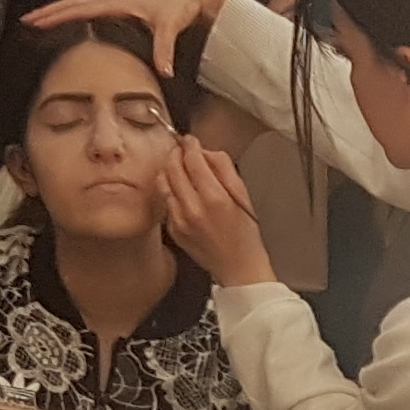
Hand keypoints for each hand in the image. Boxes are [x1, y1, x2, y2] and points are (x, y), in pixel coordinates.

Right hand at [25, 0, 238, 82]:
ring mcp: (119, 5)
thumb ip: (164, 49)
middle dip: (49, 13)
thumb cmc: (182, 3)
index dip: (54, 16)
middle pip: (73, 5)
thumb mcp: (171, 26)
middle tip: (27, 22)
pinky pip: (94, 12)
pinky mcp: (126, 10)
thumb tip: (163, 72)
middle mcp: (114, 2)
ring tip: (44, 24)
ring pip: (82, 6)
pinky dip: (79, 17)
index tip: (32, 22)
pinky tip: (77, 29)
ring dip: (62, 13)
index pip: (77, 9)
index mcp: (116, 5)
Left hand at [161, 136, 275, 287]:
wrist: (239, 269)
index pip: (192, 158)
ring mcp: (180, 220)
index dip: (190, 145)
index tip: (191, 141)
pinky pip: (165, 201)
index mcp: (214, 197)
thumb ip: (224, 168)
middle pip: (173, 167)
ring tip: (180, 169)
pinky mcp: (173, 229)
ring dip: (169, 171)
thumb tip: (206, 151)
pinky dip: (170, 190)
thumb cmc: (246, 235)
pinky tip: (181, 192)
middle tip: (183, 151)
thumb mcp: (243, 196)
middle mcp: (193, 208)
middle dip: (177, 154)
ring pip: (163, 182)